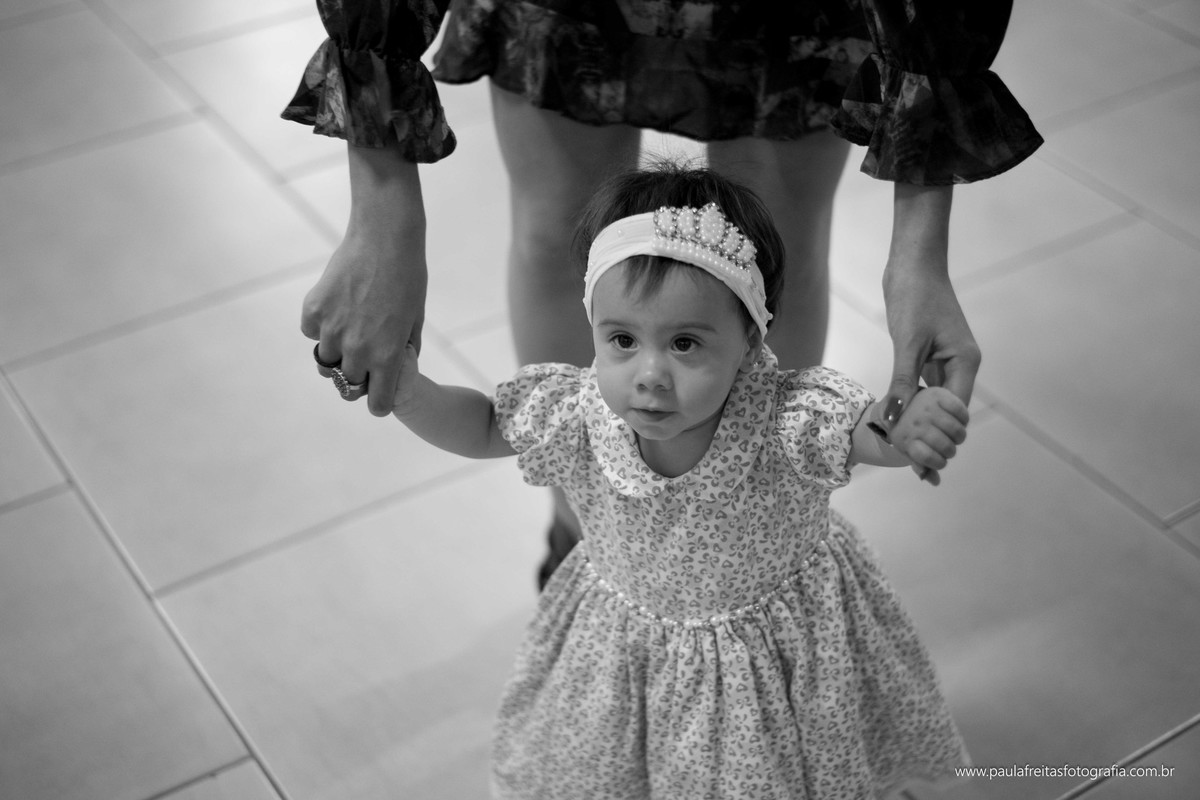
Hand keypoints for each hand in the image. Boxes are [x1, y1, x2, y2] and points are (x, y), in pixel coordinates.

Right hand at [301, 144, 427, 415]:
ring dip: (336, 349)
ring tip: (351, 324)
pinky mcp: (314, 310)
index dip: (378, 401)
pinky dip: (320, 324)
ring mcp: (332, 330)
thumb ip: (405, 350)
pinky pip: (311, 331)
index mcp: (387, 357)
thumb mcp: (415, 318)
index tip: (378, 392)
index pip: (377, 405)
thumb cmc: (409, 276)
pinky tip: (337, 304)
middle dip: (357, 373)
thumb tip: (397, 369)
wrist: (385, 237)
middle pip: (348, 383)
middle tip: (364, 351)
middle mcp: (357, 350)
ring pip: (326, 359)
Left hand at [875, 184, 980, 482]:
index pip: (956, 413)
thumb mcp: (906, 341)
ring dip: (923, 427)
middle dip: (936, 441)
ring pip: (935, 404)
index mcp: (965, 363)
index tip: (928, 467)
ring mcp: (945, 360)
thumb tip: (894, 419)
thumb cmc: (914, 295)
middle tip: (919, 472)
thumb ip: (902, 381)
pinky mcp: (928, 355)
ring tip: (910, 459)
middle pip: (949, 414)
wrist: (911, 260)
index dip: (942, 441)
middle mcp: (960, 365)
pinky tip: (901, 427)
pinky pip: (924, 389)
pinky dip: (913, 407)